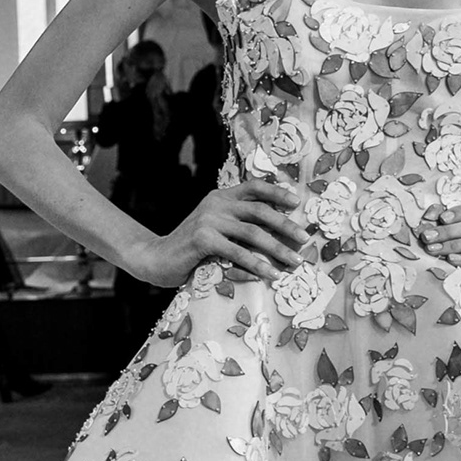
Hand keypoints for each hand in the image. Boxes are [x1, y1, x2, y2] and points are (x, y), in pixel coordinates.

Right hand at [140, 180, 305, 287]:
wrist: (155, 258)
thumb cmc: (190, 248)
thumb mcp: (214, 228)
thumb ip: (236, 224)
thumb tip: (274, 234)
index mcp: (220, 197)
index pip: (254, 187)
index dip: (277, 192)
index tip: (297, 202)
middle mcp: (216, 204)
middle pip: (259, 210)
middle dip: (286, 225)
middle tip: (305, 239)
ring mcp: (209, 220)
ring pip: (253, 233)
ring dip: (278, 249)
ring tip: (294, 261)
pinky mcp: (203, 240)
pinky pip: (237, 253)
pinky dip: (257, 264)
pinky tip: (271, 274)